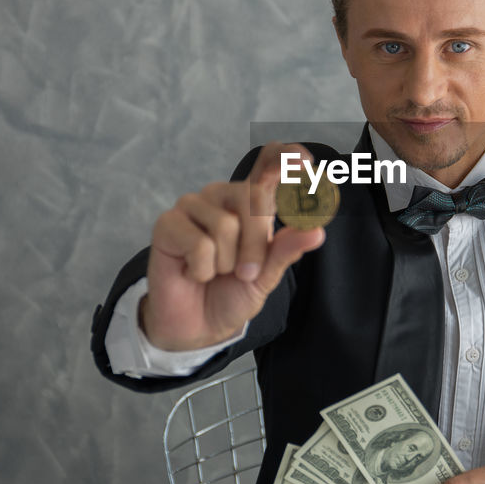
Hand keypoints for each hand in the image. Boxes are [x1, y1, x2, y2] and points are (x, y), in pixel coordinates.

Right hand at [141, 142, 326, 349]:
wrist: (199, 326)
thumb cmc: (232, 293)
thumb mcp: (267, 275)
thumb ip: (287, 250)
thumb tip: (316, 231)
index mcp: (253, 201)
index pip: (270, 162)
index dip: (288, 158)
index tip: (306, 164)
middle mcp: (224, 195)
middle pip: (255, 199)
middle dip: (256, 246)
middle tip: (245, 273)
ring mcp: (194, 205)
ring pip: (226, 225)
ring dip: (225, 263)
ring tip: (214, 271)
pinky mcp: (168, 223)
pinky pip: (199, 244)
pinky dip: (202, 269)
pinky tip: (193, 272)